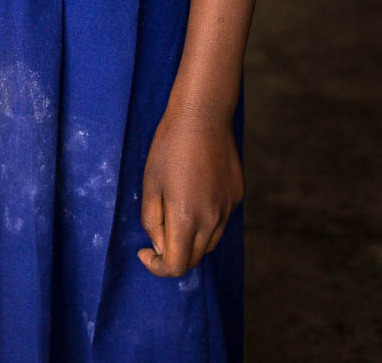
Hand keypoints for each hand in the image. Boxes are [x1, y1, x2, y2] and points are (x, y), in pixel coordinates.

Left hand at [137, 105, 242, 276]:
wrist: (203, 115)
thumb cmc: (170, 146)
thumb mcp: (150, 183)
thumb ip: (152, 220)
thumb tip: (160, 245)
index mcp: (187, 218)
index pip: (176, 265)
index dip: (157, 267)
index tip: (145, 252)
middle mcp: (212, 219)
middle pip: (194, 258)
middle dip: (173, 255)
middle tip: (158, 234)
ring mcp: (228, 208)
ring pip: (209, 242)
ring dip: (191, 239)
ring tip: (176, 210)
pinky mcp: (236, 195)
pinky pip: (220, 220)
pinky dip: (206, 220)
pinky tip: (195, 193)